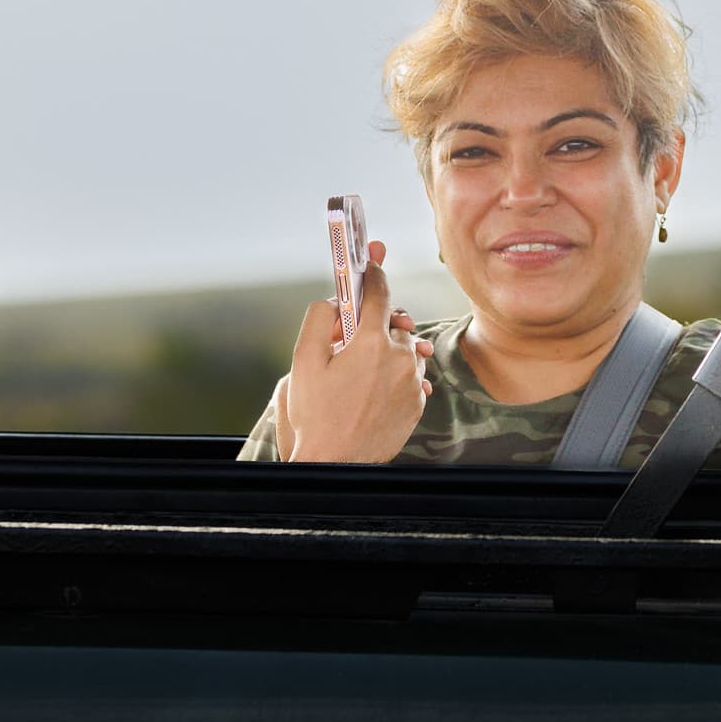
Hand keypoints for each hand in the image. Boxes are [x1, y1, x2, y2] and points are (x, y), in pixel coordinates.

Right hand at [278, 241, 434, 462]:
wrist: (335, 464)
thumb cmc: (315, 415)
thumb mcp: (303, 362)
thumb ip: (319, 320)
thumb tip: (336, 302)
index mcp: (371, 342)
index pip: (378, 291)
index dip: (373, 270)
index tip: (372, 257)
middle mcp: (399, 358)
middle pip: (393, 322)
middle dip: (376, 322)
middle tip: (353, 338)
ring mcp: (412, 383)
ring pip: (406, 350)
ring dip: (388, 351)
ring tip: (362, 371)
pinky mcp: (417, 404)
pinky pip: (412, 377)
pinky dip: (398, 375)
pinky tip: (376, 387)